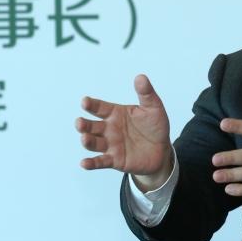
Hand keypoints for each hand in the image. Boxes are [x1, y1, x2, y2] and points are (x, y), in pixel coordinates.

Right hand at [77, 74, 172, 189]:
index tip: (85, 102)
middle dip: (84, 124)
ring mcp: (110, 145)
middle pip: (92, 126)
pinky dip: (91, 163)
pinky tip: (84, 163)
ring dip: (87, 141)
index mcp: (115, 113)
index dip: (91, 104)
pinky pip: (100, 162)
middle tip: (80, 122)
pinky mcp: (114, 160)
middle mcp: (108, 128)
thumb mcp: (153, 108)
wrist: (162, 150)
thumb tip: (140, 77)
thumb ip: (146, 94)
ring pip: (93, 143)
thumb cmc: (155, 126)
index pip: (99, 107)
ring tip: (85, 138)